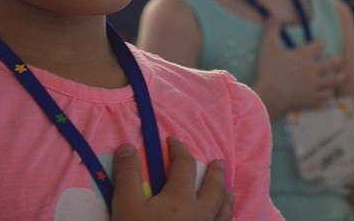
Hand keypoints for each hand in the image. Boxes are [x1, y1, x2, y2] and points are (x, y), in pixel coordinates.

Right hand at [110, 137, 232, 220]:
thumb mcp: (126, 207)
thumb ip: (127, 176)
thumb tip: (128, 146)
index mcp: (181, 199)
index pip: (184, 165)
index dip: (178, 149)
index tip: (172, 140)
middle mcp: (202, 214)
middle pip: (215, 188)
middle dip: (216, 172)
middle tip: (218, 162)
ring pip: (225, 212)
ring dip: (226, 197)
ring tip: (227, 191)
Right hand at [254, 16, 343, 116]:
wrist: (272, 94)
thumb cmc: (269, 70)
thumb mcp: (268, 46)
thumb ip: (272, 29)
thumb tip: (272, 14)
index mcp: (304, 55)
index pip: (319, 45)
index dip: (320, 44)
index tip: (320, 43)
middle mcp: (314, 68)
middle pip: (330, 62)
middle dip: (335, 60)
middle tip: (338, 59)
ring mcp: (315, 84)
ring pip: (333, 80)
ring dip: (338, 77)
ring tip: (342, 75)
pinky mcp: (313, 98)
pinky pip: (325, 96)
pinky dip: (328, 94)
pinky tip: (328, 94)